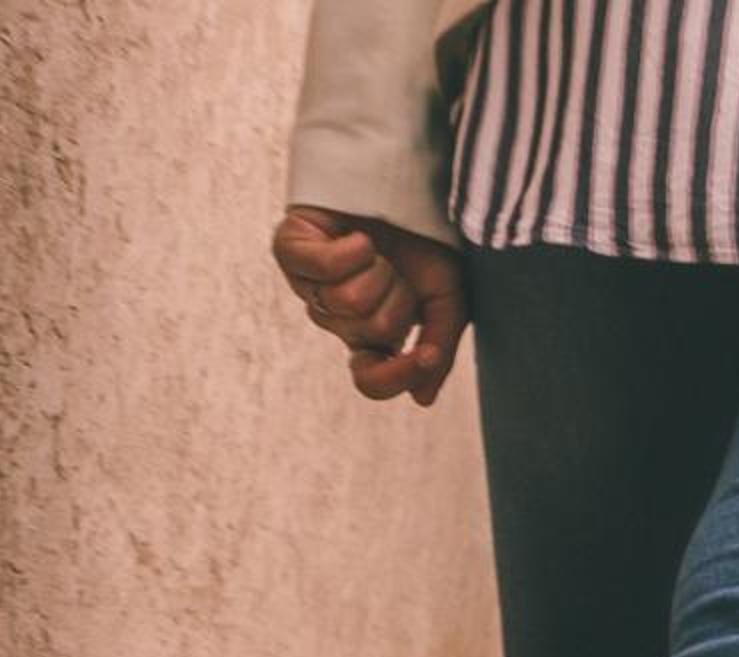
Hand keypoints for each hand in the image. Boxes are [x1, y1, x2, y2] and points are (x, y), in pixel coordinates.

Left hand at [272, 206, 469, 406]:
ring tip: (378, 249)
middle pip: (370, 333)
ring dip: (377, 272)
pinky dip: (350, 251)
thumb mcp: (447, 298)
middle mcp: (336, 315)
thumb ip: (439, 348)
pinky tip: (360, 238)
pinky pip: (319, 268)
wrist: (405, 176)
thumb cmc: (424, 237)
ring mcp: (309, 284)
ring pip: (345, 303)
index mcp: (372, 332)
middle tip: (400, 270)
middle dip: (397, 298)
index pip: (370, 381)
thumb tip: (421, 398)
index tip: (422, 357)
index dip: (394, 376)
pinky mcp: (291, 249)